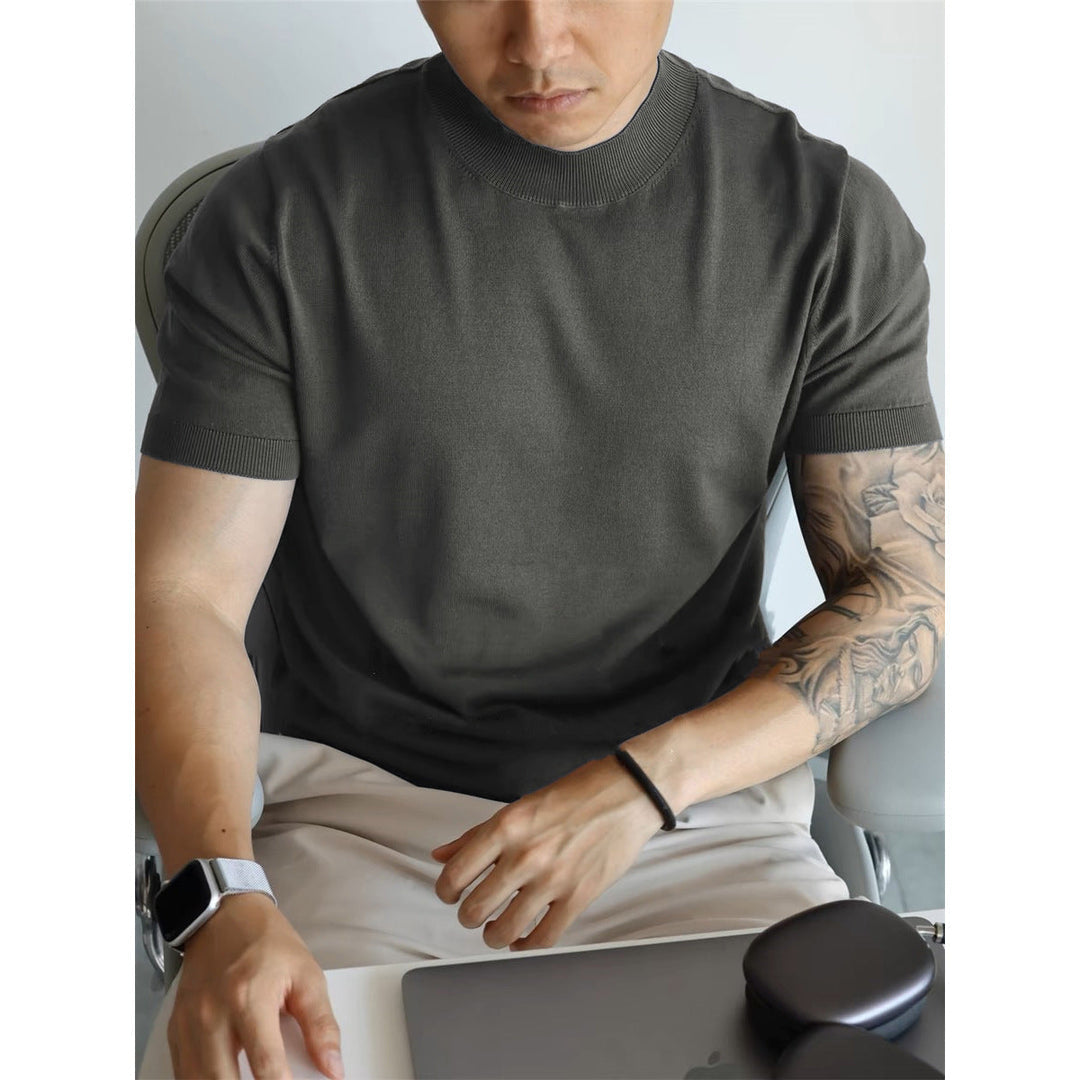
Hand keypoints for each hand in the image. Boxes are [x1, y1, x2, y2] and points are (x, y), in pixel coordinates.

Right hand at [167, 892, 343, 1079]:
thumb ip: (321, 1025)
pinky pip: (183, 1074)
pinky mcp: (176, 1031)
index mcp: (249, 998)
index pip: (267, 1067)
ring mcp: (189, 1026)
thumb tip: (333, 1067)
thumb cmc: (267, 942)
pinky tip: (224, 1078)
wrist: (226, 917)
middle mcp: (212, 1016)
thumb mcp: (306, 975)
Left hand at [431, 754, 665, 951]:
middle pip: (474, 909)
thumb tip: (443, 855)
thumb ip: (478, 834)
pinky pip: (543, 938)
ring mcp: (553, 879)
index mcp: (506, 826)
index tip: (451, 894)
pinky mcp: (579, 896)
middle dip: (469, 916)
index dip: (446, 891)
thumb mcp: (520, 806)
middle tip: (475, 912)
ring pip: (504, 931)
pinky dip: (527, 945)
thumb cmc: (576, 794)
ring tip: (495, 929)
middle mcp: (525, 854)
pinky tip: (523, 938)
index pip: (456, 874)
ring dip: (493, 936)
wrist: (627, 794)